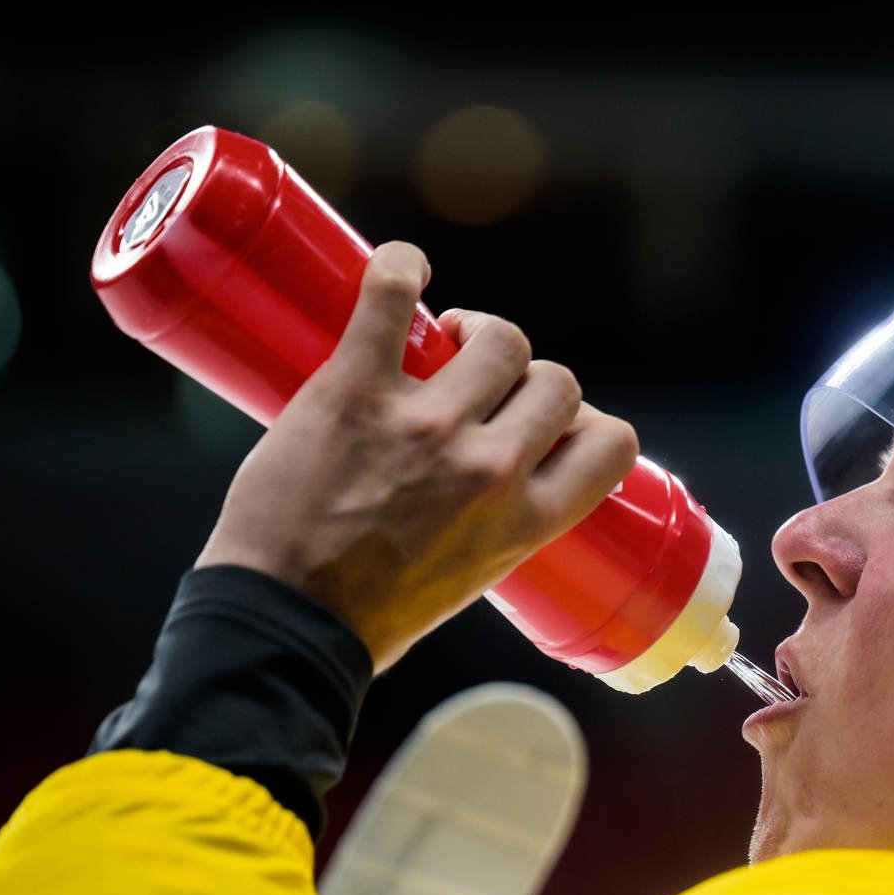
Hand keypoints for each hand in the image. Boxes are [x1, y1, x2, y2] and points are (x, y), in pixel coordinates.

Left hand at [195, 242, 638, 670]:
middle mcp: (491, 469)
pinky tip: (404, 268)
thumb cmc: (369, 619)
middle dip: (527, 377)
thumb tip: (490, 482)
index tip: (550, 424)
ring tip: (445, 341)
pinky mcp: (357, 391)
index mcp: (526, 521)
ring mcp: (426, 426)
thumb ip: (495, 524)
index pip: (610, 443)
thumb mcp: (471, 579)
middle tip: (481, 384)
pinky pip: (393, 298)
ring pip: (499, 338)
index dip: (587, 423)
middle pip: (555, 380)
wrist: (283, 626)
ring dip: (480, 331)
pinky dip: (400, 268)